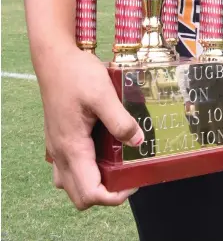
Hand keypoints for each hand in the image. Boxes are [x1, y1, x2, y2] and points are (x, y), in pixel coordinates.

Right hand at [38, 43, 143, 208]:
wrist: (54, 57)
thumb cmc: (76, 73)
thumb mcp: (103, 94)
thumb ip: (120, 121)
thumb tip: (137, 142)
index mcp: (72, 147)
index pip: (89, 193)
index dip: (113, 196)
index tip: (133, 182)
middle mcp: (60, 153)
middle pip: (79, 195)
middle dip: (104, 193)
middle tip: (126, 176)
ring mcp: (56, 146)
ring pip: (71, 182)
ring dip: (92, 182)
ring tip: (114, 165)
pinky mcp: (58, 136)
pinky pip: (67, 166)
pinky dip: (84, 168)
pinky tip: (100, 149)